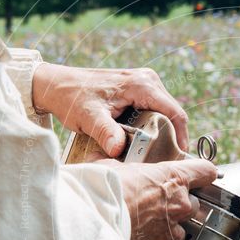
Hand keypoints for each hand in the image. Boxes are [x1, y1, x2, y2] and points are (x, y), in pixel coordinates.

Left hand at [32, 64, 188, 156]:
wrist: (57, 84)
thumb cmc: (72, 97)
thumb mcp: (89, 117)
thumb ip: (105, 132)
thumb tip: (118, 150)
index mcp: (142, 84)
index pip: (174, 112)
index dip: (182, 136)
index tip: (180, 156)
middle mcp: (147, 80)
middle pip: (172, 114)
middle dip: (171, 136)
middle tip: (165, 160)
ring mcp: (144, 83)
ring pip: (165, 113)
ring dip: (162, 132)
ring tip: (155, 153)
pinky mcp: (138, 89)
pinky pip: (155, 110)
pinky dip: (153, 125)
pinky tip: (144, 141)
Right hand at [103, 158, 217, 239]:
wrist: (90, 213)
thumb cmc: (103, 185)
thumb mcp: (117, 166)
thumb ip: (130, 170)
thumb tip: (117, 168)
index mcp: (173, 179)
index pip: (205, 172)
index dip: (202, 174)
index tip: (198, 177)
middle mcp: (179, 206)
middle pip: (193, 206)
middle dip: (177, 207)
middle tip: (154, 205)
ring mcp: (168, 232)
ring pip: (178, 234)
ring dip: (164, 232)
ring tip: (143, 229)